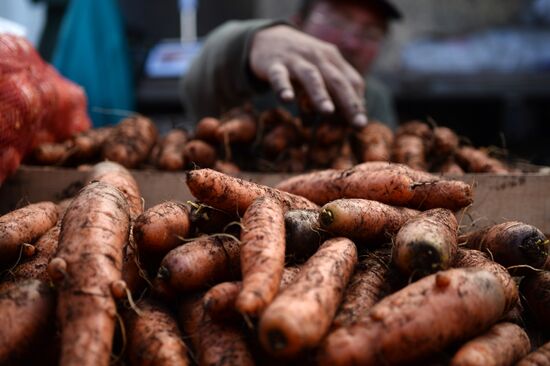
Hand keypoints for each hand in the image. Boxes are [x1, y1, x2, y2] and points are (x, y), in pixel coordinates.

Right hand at [250, 25, 367, 127]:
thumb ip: (332, 93)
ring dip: (320, 95)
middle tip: (357, 124)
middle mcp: (318, 58)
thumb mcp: (320, 72)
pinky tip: (287, 100)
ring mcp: (296, 60)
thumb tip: (347, 120)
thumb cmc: (301, 63)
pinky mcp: (274, 65)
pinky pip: (279, 77)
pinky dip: (283, 87)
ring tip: (328, 112)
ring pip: (311, 77)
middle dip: (349, 103)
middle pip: (337, 81)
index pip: (352, 82)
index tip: (360, 125)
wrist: (269, 38)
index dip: (357, 103)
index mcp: (333, 60)